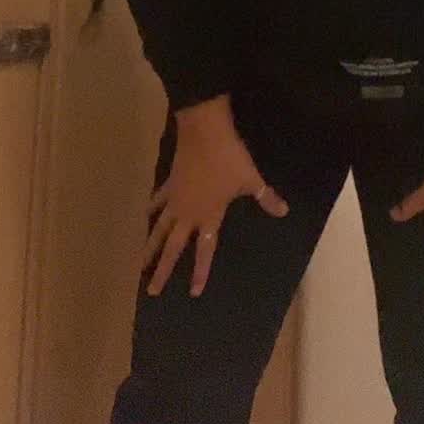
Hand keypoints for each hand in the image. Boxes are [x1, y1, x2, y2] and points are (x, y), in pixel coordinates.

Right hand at [145, 96, 288, 296]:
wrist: (205, 131)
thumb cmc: (229, 158)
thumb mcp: (251, 179)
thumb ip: (266, 197)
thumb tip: (283, 211)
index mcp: (209, 216)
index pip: (204, 250)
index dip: (200, 272)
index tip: (193, 292)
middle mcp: (188, 213)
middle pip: (173, 247)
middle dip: (163, 269)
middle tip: (153, 290)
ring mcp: (175, 199)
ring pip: (158, 229)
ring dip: (149, 247)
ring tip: (140, 264)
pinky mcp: (169, 183)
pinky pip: (158, 201)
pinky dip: (152, 210)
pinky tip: (145, 217)